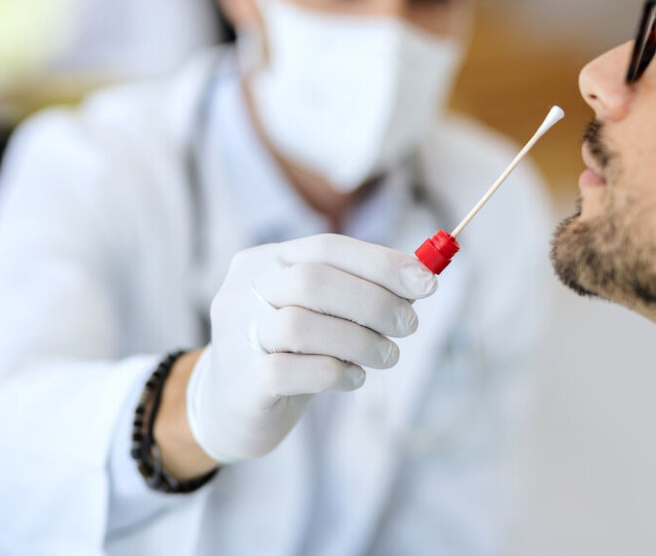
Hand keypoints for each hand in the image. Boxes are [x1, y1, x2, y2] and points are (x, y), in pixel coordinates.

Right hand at [185, 234, 437, 463]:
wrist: (229, 407)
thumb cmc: (288, 351)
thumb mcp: (319, 311)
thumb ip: (359, 290)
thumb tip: (420, 278)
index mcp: (264, 261)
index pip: (326, 248)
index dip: (381, 263)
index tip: (426, 282)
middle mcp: (243, 291)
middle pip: (314, 281)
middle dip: (374, 302)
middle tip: (409, 325)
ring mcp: (238, 335)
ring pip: (302, 325)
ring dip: (361, 341)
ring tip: (387, 355)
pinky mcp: (243, 381)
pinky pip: (293, 371)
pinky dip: (336, 372)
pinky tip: (354, 378)